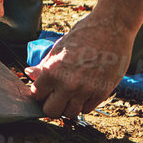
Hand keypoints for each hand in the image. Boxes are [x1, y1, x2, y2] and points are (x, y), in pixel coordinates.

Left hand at [26, 0, 142, 117]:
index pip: (37, 95)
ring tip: (69, 94)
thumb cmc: (84, 34)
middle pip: (51, 111)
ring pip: (70, 113)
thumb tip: (29, 73)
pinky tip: (83, 91)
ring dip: (67, 106)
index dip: (39, 92)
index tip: (42, 89)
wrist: (112, 28)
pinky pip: (87, 109)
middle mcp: (68, 84)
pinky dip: (83, 103)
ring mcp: (86, 91)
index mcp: (53, 71)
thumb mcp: (59, 47)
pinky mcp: (102, 93)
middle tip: (54, 95)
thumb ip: (44, 65)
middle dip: (50, 104)